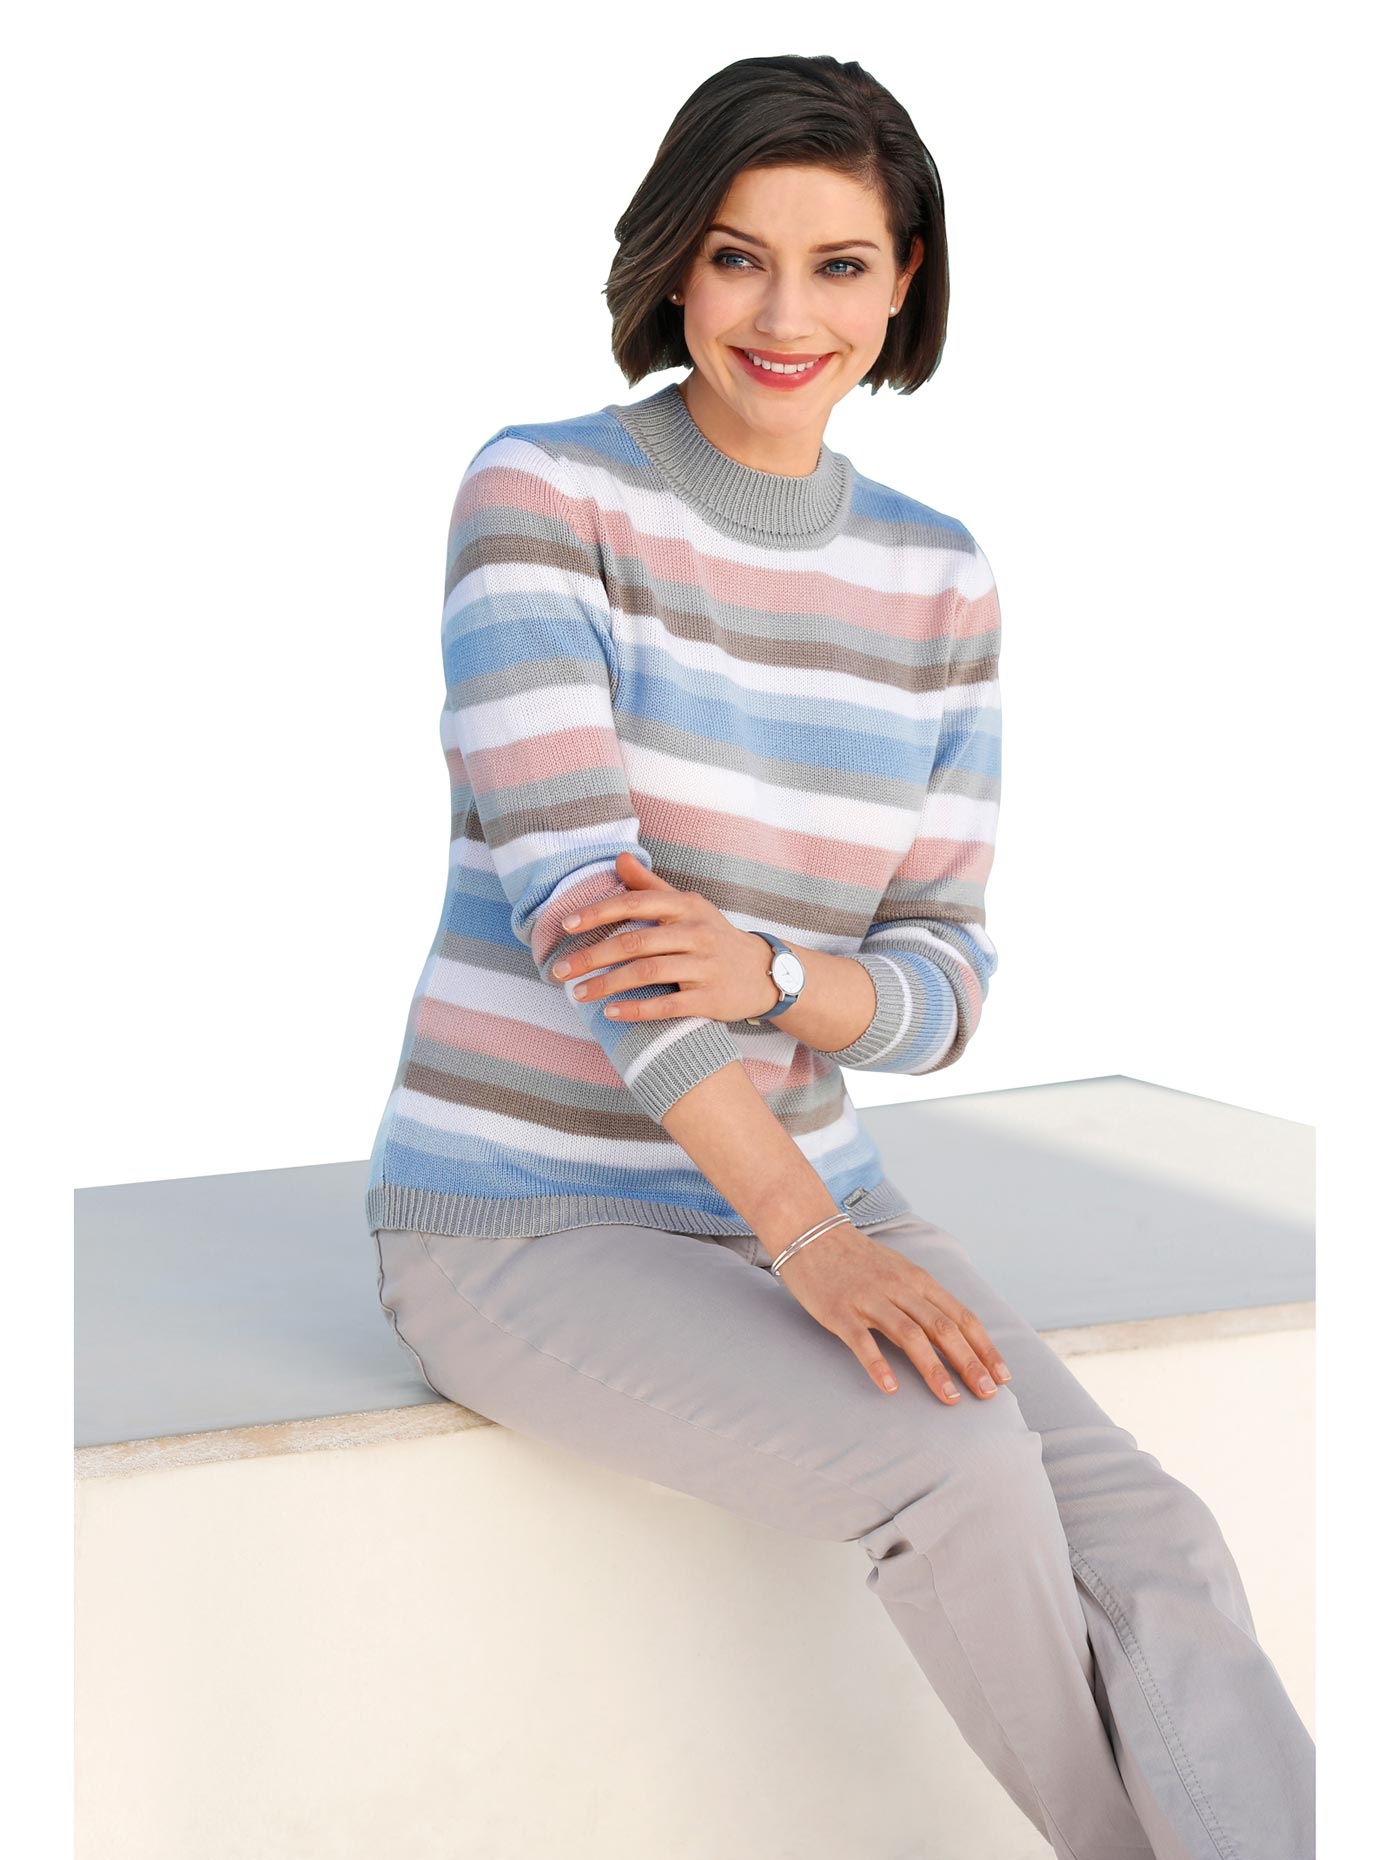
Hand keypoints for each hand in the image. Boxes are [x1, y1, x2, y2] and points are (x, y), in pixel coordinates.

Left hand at [551, 850, 781, 1022]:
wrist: (764, 972)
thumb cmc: (713, 936)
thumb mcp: (687, 906)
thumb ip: (650, 885)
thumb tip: (618, 858)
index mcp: (685, 906)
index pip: (634, 903)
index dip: (597, 912)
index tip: (566, 926)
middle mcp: (696, 933)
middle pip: (635, 942)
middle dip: (592, 956)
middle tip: (560, 969)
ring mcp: (705, 966)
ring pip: (647, 973)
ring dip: (607, 985)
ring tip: (578, 995)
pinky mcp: (711, 998)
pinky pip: (668, 1004)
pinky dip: (636, 1010)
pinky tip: (611, 1014)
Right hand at [773, 1221, 1011, 1402]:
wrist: (811, 1232)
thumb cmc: (858, 1259)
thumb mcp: (899, 1271)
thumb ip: (923, 1300)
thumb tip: (954, 1336)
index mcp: (918, 1280)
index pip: (961, 1316)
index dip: (984, 1347)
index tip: (1002, 1376)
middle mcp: (899, 1288)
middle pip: (942, 1328)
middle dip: (969, 1362)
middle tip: (987, 1394)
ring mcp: (869, 1299)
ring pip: (909, 1335)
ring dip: (934, 1368)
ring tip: (951, 1398)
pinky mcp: (839, 1311)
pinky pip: (861, 1341)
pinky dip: (878, 1364)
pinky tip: (891, 1388)